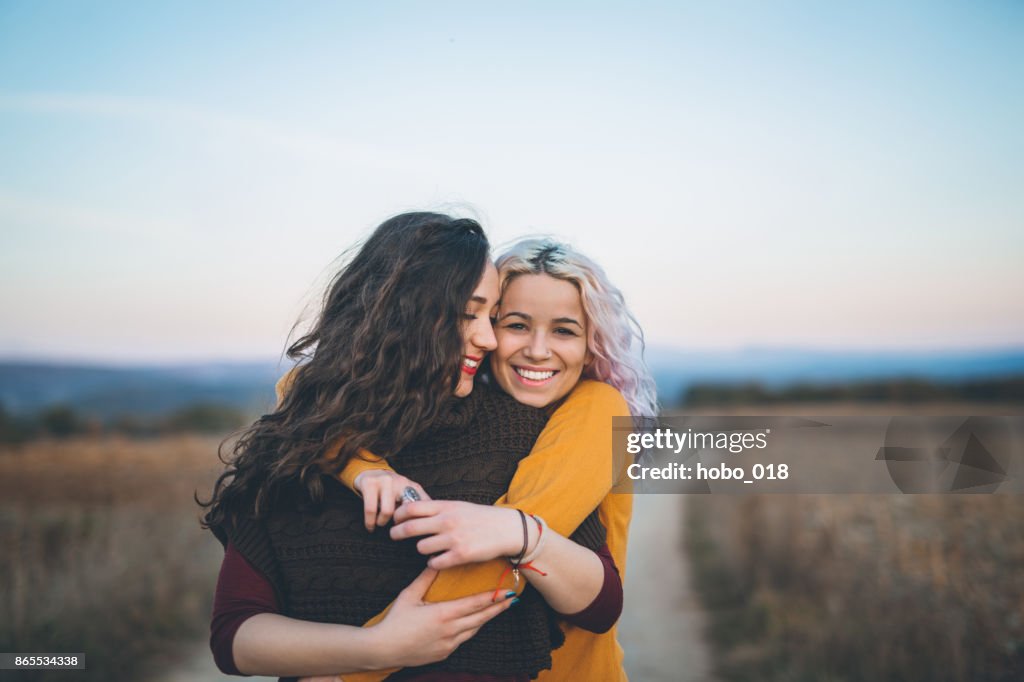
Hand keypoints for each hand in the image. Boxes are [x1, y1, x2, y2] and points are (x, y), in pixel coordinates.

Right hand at [353, 470, 430, 531]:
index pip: (422, 507)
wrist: (371, 470)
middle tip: (395, 530)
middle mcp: (401, 481)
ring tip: (380, 524)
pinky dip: (370, 522)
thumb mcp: (407, 495)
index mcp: (413, 487)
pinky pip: (371, 509)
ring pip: (387, 511)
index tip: (412, 531)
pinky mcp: (370, 483)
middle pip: (406, 511)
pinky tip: (370, 526)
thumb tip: (426, 527)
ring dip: (382, 522)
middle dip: (400, 525)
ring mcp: (385, 480)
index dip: (419, 522)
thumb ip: (417, 507)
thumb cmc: (391, 490)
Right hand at [372, 567, 515, 666]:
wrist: (384, 649)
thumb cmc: (395, 621)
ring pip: (474, 630)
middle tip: (512, 599)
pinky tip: (474, 623)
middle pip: (481, 618)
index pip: (475, 604)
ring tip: (497, 609)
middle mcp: (450, 630)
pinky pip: (463, 640)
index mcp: (443, 614)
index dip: (494, 598)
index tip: (508, 591)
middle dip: (497, 608)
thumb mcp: (409, 595)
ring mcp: (448, 644)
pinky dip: (471, 630)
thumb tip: (435, 561)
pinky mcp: (444, 653)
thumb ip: (425, 579)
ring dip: (486, 619)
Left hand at [390, 501, 526, 569]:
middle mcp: (447, 521)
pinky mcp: (460, 555)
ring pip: (421, 547)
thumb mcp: (458, 506)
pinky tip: (438, 559)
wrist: (506, 529)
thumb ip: (437, 509)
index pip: (412, 507)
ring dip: (421, 548)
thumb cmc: (480, 517)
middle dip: (397, 532)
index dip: (398, 513)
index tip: (395, 518)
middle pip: (410, 527)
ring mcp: (454, 539)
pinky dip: (433, 562)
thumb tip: (411, 509)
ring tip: (428, 547)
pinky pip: (435, 563)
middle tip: (394, 535)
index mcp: (446, 507)